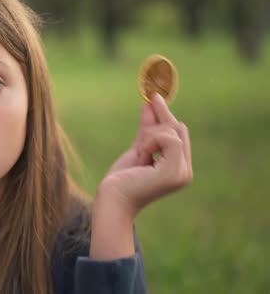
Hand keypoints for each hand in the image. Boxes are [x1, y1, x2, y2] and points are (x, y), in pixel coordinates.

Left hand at [97, 93, 192, 217]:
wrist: (112, 200)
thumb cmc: (121, 180)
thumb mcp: (137, 149)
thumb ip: (147, 130)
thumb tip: (151, 102)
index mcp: (178, 168)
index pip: (178, 134)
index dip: (164, 116)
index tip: (153, 97)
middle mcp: (185, 171)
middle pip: (179, 129)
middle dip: (157, 122)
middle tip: (145, 109)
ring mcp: (182, 173)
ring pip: (173, 131)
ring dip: (150, 136)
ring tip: (139, 153)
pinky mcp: (175, 172)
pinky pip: (169, 139)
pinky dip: (151, 141)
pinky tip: (142, 154)